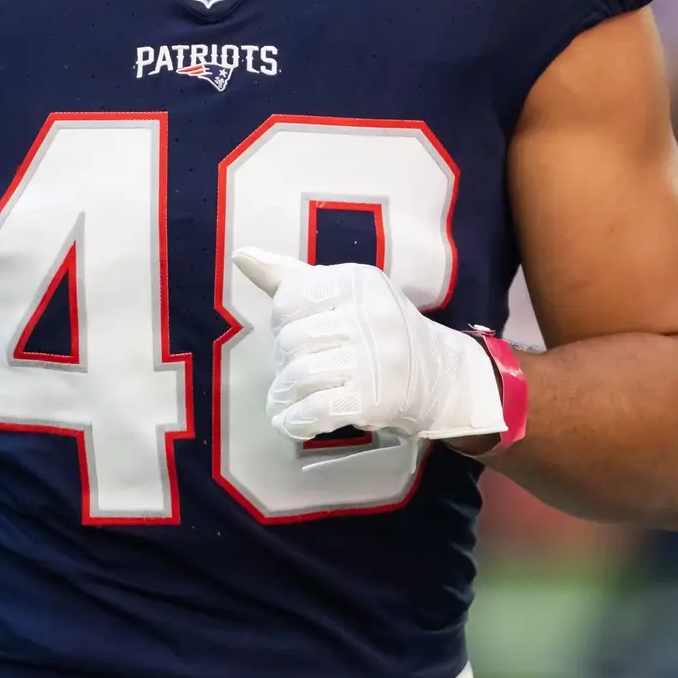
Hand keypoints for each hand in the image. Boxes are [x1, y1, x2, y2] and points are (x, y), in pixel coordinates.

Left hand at [231, 248, 505, 443]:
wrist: (437, 375)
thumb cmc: (375, 327)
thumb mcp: (340, 292)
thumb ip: (290, 277)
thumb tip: (241, 255)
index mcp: (357, 281)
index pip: (291, 298)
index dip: (281, 321)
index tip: (290, 333)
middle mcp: (369, 315)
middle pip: (292, 340)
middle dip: (281, 361)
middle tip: (287, 370)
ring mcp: (374, 360)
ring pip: (301, 376)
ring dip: (282, 395)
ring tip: (281, 400)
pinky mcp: (374, 400)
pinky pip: (317, 410)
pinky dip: (295, 419)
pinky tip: (290, 421)